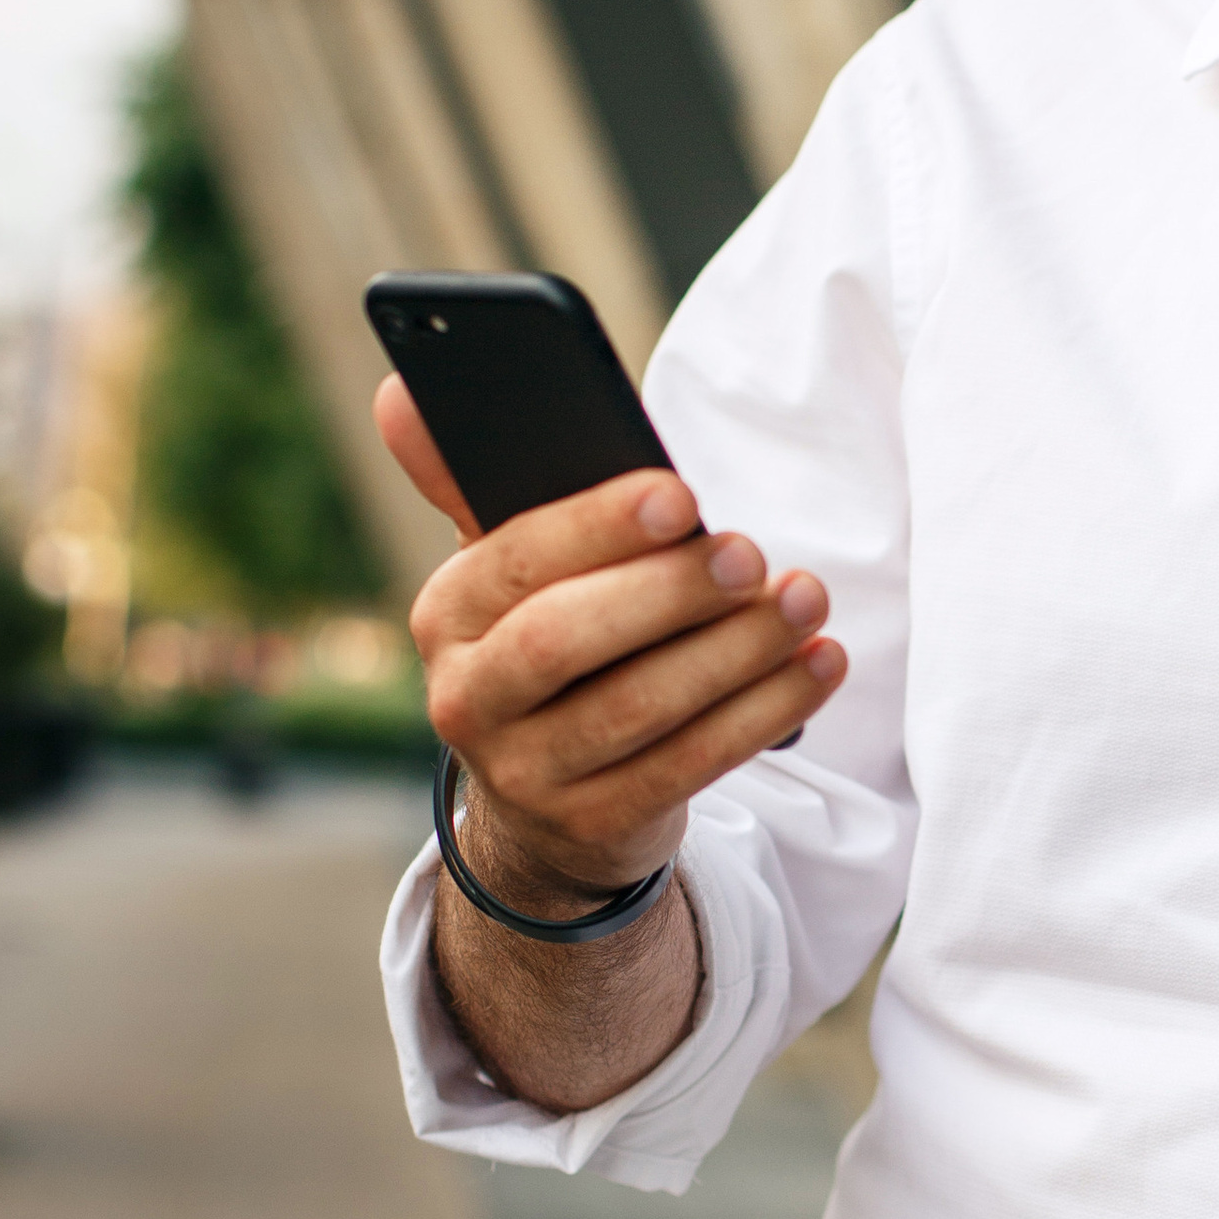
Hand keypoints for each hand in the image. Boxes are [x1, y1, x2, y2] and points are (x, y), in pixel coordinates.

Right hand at [377, 372, 845, 907]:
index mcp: (447, 612)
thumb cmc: (555, 644)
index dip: (598, 526)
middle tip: (751, 556)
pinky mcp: (593, 825)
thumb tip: (401, 393)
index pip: (515, 559)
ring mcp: (525, 773)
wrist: (550, 802)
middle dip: (668, 592)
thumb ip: (476, 482)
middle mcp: (467, 697)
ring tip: (805, 602)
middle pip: (566, 640)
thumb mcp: (513, 568)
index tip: (681, 496)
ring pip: (638, 707)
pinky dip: (763, 711)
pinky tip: (817, 665)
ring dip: (736, 652)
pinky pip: (688, 766)